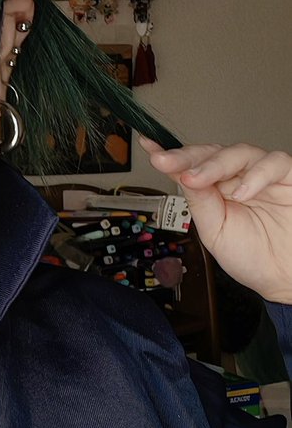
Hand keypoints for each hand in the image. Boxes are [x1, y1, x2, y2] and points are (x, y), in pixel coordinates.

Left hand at [139, 138, 291, 302]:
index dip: (171, 155)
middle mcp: (239, 178)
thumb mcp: (214, 232)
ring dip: (215, 164)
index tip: (149, 149)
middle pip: (212, 153)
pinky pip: (275, 163)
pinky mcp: (289, 178)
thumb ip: (199, 203)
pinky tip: (241, 192)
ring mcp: (264, 175)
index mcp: (218, 189)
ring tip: (198, 180)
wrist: (286, 278)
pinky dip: (257, 175)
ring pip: (239, 152)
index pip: (192, 165)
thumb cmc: (254, 257)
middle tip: (166, 162)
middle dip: (186, 157)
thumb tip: (180, 175)